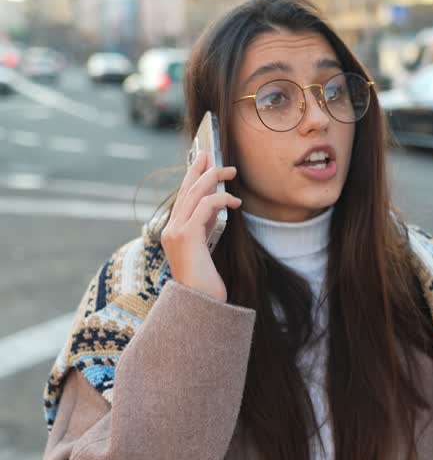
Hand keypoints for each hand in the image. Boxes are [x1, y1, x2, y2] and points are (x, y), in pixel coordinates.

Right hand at [160, 150, 241, 302]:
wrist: (199, 304)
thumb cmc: (205, 282)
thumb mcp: (204, 247)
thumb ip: (205, 226)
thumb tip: (215, 205)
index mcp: (172, 232)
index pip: (182, 198)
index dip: (191, 177)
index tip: (202, 161)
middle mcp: (170, 229)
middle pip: (185, 190)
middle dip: (199, 169)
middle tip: (212, 155)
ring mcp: (176, 232)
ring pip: (194, 194)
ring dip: (213, 178)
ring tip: (230, 171)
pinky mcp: (187, 235)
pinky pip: (205, 206)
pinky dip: (221, 198)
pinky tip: (235, 202)